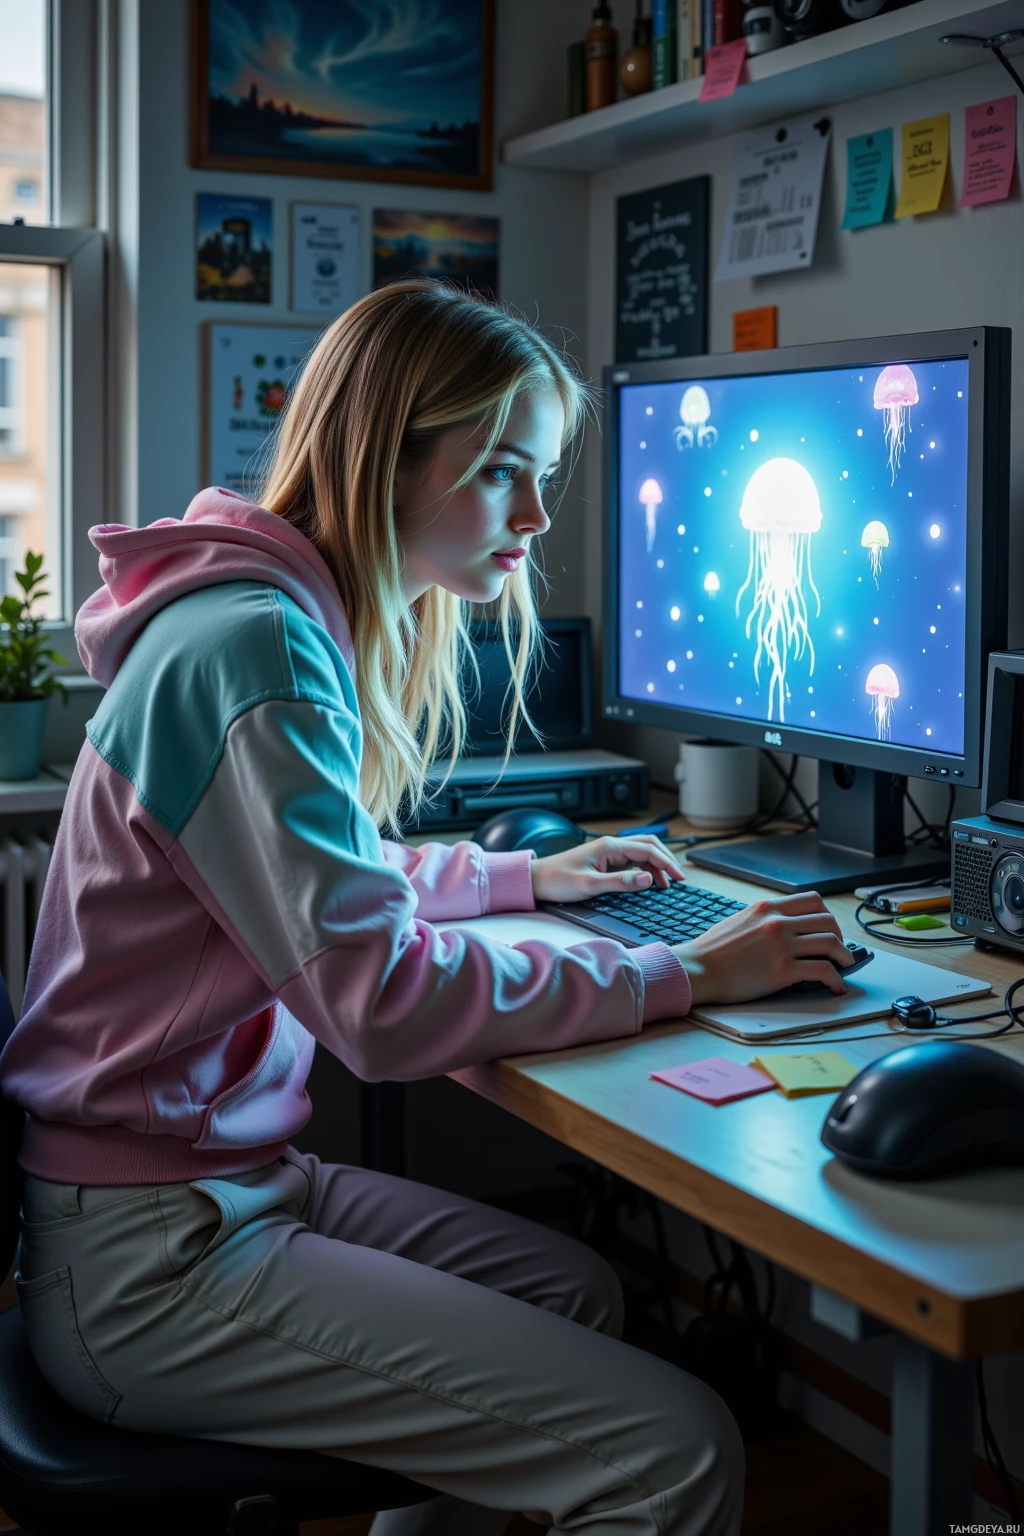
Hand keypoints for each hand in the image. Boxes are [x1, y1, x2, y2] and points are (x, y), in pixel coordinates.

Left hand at [530, 834, 684, 904]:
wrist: (537, 879)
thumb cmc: (558, 881)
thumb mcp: (590, 885)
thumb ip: (620, 882)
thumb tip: (647, 880)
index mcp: (610, 847)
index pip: (648, 850)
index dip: (666, 863)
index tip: (679, 877)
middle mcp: (611, 845)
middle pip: (649, 846)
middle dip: (666, 860)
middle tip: (679, 879)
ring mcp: (609, 852)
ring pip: (642, 853)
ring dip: (657, 865)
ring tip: (667, 884)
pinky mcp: (605, 860)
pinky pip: (632, 860)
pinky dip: (645, 868)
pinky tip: (649, 881)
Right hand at [673, 893, 852, 1005]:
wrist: (697, 969)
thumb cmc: (712, 950)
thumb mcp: (740, 919)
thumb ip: (764, 918)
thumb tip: (784, 925)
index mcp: (767, 908)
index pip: (813, 900)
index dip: (828, 915)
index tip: (829, 928)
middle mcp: (777, 922)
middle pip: (827, 920)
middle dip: (840, 936)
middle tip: (840, 949)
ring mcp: (782, 945)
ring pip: (831, 943)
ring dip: (844, 956)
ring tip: (844, 967)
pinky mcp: (783, 970)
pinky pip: (823, 971)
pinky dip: (836, 980)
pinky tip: (835, 987)